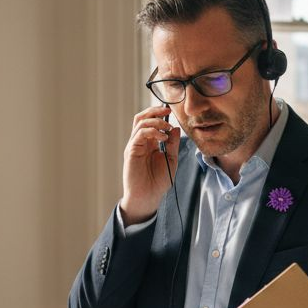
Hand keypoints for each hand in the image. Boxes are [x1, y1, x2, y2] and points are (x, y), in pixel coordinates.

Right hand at [120, 104, 180, 225]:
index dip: (160, 114)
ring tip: (167, 128)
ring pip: (140, 122)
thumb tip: (176, 128)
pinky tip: (163, 138)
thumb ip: (173, 144)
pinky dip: (152, 131)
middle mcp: (140, 142)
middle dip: (155, 111)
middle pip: (142, 117)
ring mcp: (134, 145)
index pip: (151, 122)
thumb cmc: (158, 182)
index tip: (172, 112)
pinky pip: (140, 134)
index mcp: (149, 143)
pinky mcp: (131, 150)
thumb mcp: (171, 160)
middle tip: (168, 110)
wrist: (148, 197)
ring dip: (156, 121)